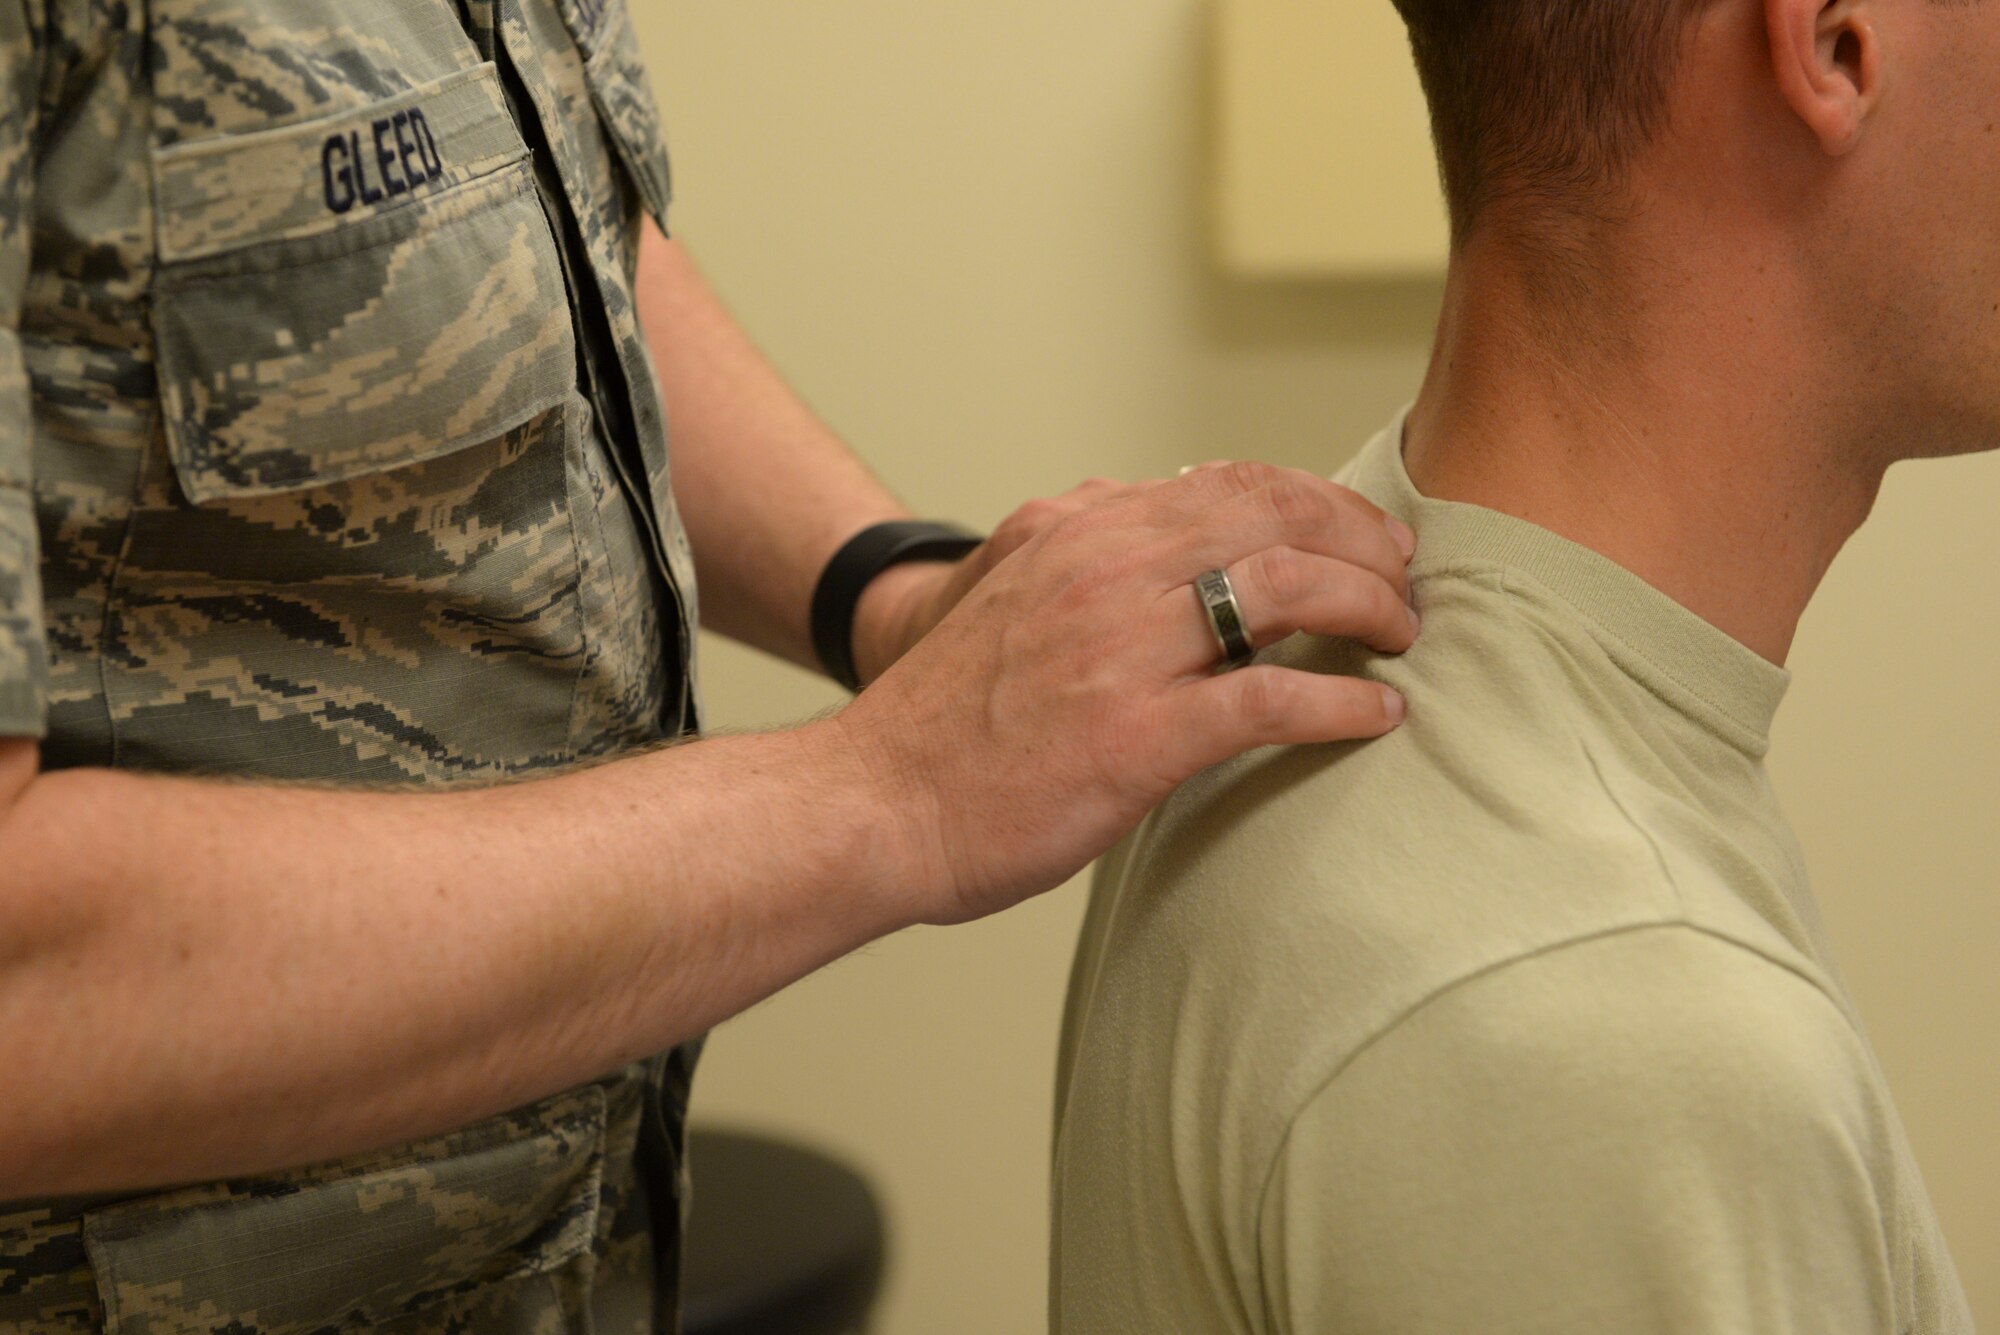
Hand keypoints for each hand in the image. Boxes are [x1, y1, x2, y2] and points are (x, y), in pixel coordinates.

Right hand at [830, 461, 1420, 926]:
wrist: (873, 803)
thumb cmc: (943, 721)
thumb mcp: (1003, 594)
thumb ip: (1078, 551)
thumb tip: (1141, 505)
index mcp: (1077, 531)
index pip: (1231, 482)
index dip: (1317, 501)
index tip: (1360, 535)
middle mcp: (1105, 569)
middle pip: (1274, 516)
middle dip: (1361, 541)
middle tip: (1403, 581)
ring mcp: (1122, 650)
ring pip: (1286, 587)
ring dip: (1367, 606)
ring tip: (1401, 636)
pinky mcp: (1137, 736)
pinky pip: (1272, 701)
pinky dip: (1341, 703)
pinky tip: (1377, 716)